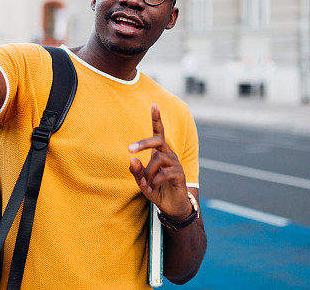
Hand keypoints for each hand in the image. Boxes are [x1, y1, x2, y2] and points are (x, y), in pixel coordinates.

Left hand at [129, 104, 191, 219]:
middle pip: (158, 140)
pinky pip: (165, 173)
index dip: (157, 118)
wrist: (172, 206)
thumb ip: (136, 171)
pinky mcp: (179, 175)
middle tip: (130, 149)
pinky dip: (155, 181)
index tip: (154, 104)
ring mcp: (175, 164)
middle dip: (143, 142)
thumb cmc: (156, 189)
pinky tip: (152, 188)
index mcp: (159, 152)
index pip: (159, 132)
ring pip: (158, 159)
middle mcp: (168, 154)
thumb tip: (131, 158)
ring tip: (145, 183)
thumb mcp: (142, 181)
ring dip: (148, 172)